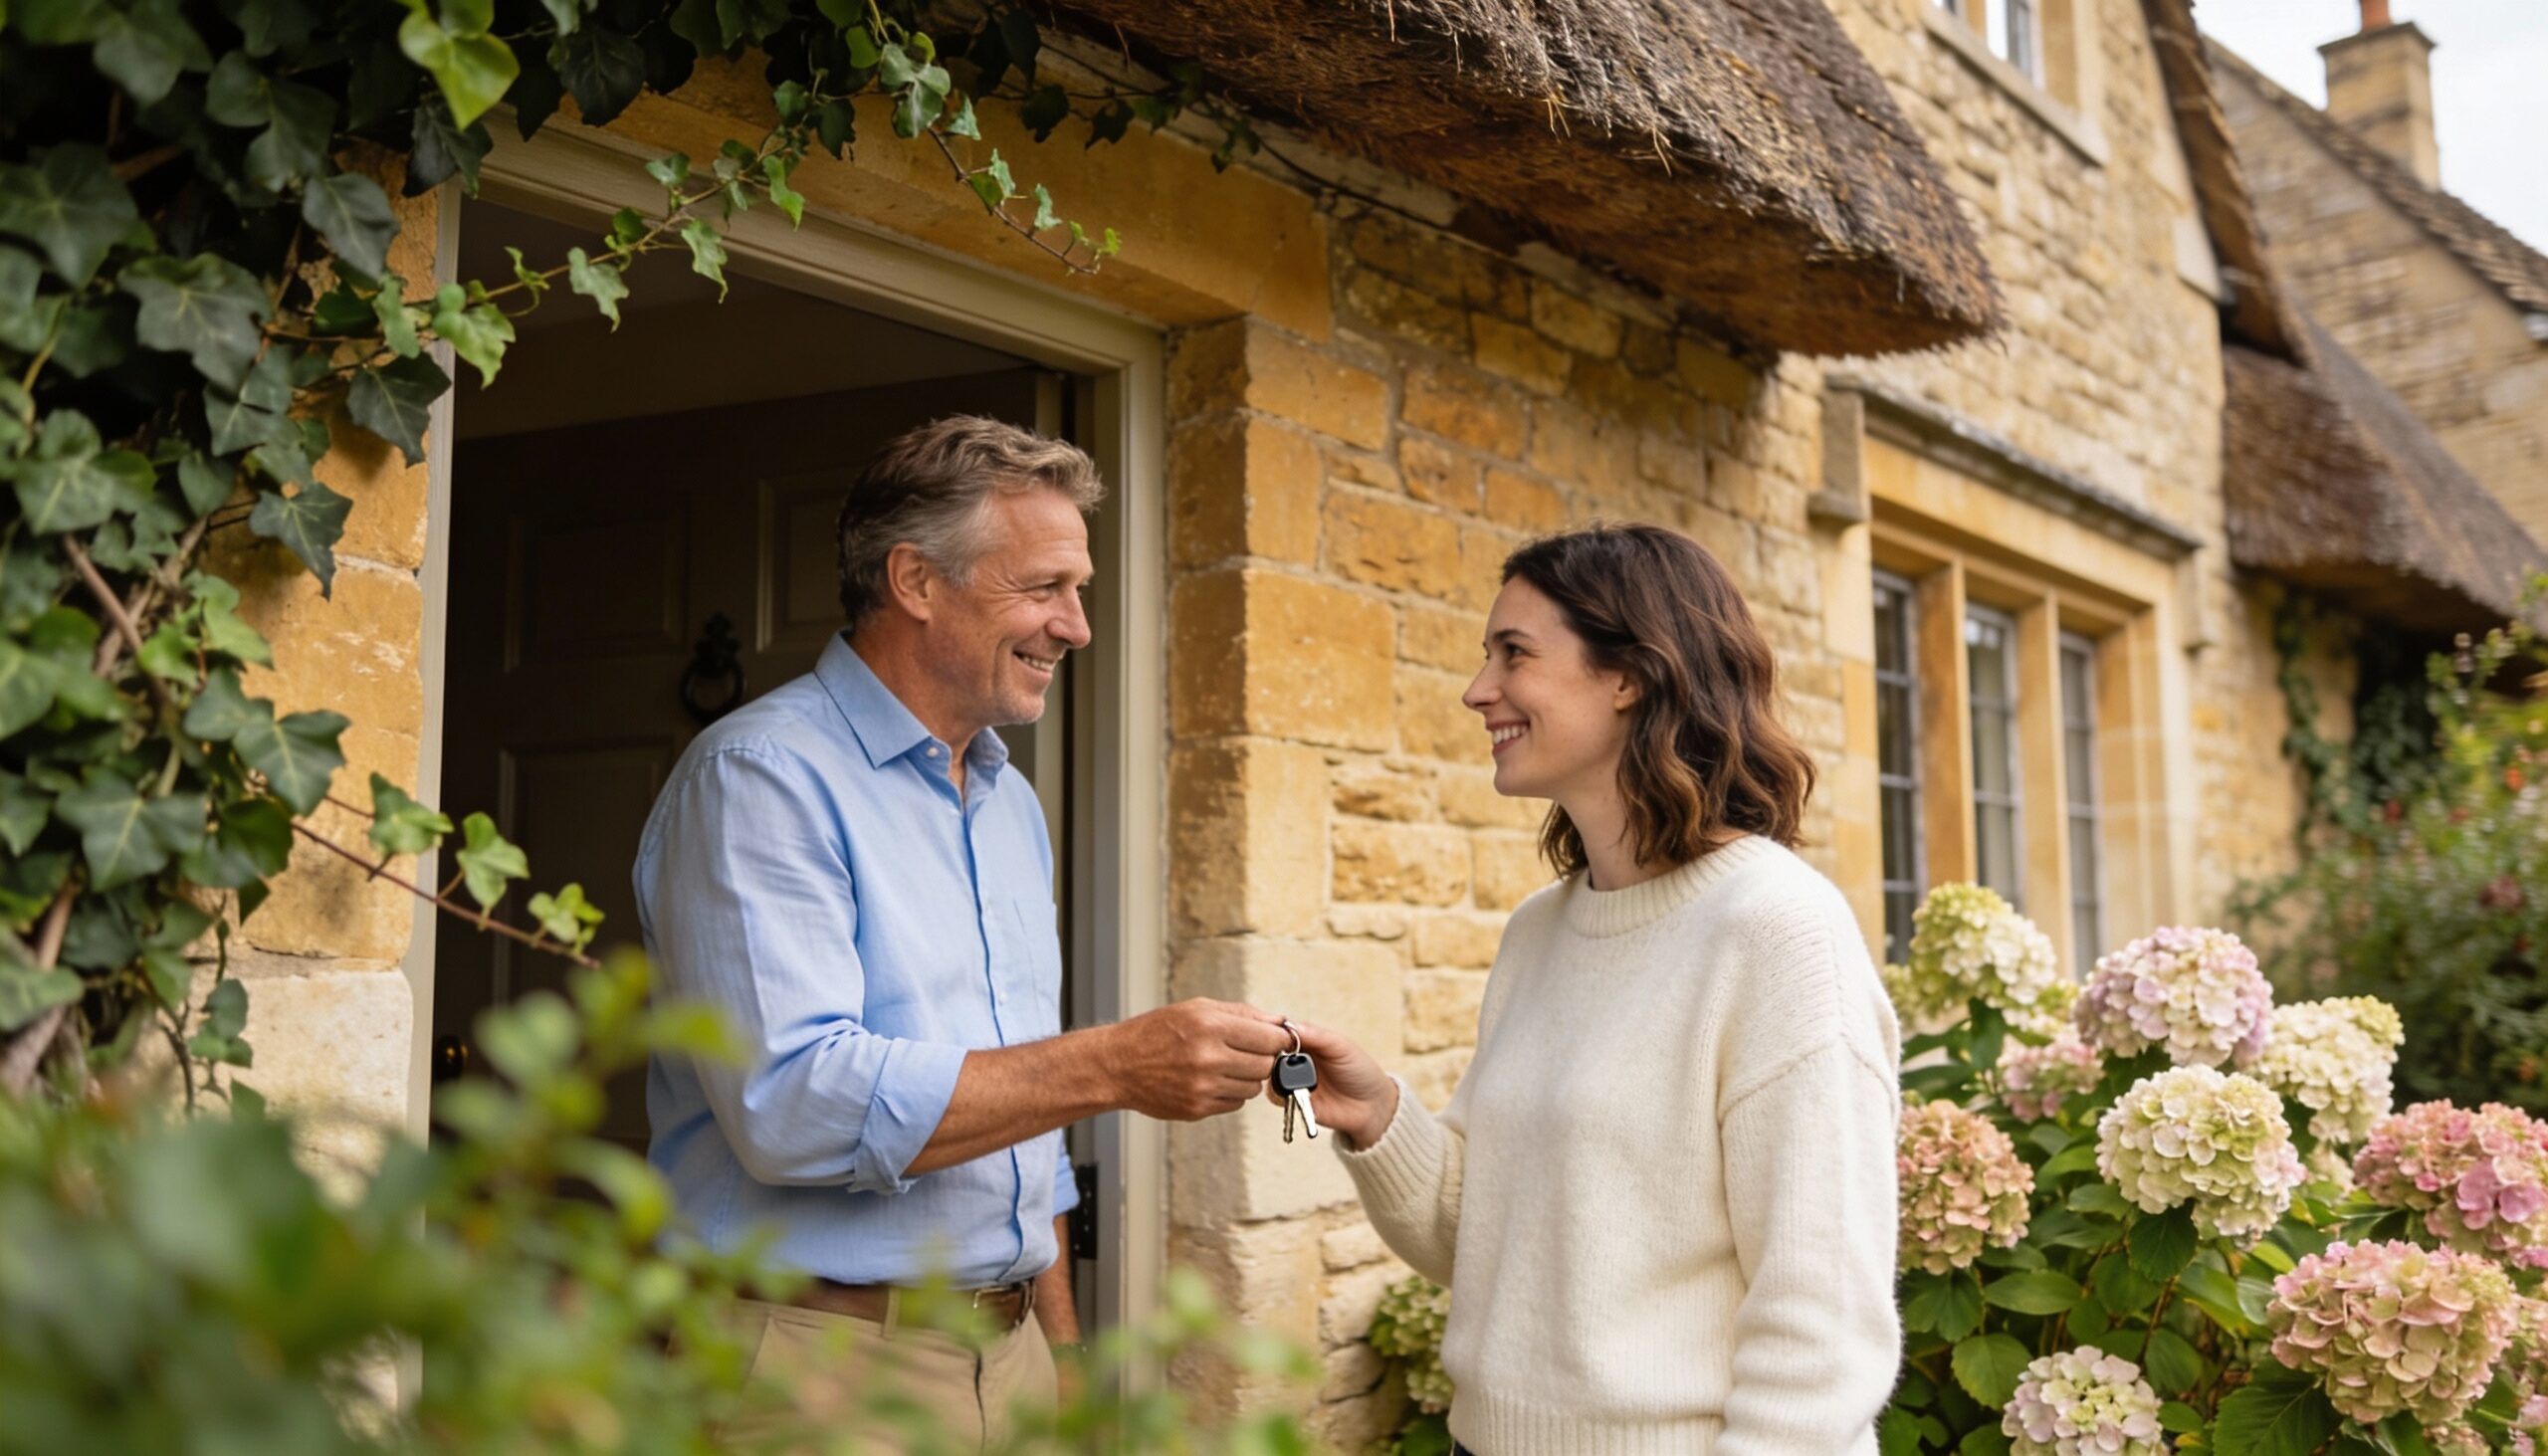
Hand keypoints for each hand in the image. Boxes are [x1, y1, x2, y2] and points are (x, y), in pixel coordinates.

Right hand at [1098, 998, 1290, 1120]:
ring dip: (1246, 1076)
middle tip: (1248, 1051)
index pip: (1270, 1038)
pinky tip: (1211, 1080)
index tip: (1277, 1039)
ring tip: (1224, 1064)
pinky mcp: (1197, 1109)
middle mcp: (1207, 1058)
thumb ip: (1241, 1014)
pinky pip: (1235, 1103)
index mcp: (1209, 1026)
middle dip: (1263, 1057)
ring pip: (1253, 1087)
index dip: (1279, 1039)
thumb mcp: (1196, 1008)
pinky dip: (1230, 1092)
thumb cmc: (1157, 1032)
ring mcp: (1202, 1087)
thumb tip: (1280, 1022)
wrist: (1118, 1065)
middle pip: (1265, 1064)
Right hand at [1266, 1020, 1398, 1148]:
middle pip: (1269, 1052)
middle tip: (1282, 1056)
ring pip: (1268, 1073)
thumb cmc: (1360, 1071)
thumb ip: (1317, 1035)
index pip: (1280, 1032)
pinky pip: (1276, 1096)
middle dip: (1270, 1053)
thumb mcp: (1341, 1046)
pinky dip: (1281, 1093)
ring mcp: (1293, 1080)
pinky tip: (1296, 1092)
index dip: (1273, 1032)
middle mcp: (1295, 1059)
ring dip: (1276, 1073)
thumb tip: (1288, 1026)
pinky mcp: (1292, 1101)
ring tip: (1293, 1076)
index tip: (1271, 1034)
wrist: (1371, 1107)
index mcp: (1307, 1041)